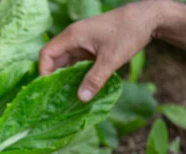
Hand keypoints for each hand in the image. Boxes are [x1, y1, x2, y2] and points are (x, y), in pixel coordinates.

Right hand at [39, 1, 165, 101]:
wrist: (147, 18)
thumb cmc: (128, 33)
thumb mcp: (111, 59)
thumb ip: (95, 79)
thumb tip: (81, 98)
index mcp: (72, 36)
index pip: (47, 54)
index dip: (43, 71)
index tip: (47, 88)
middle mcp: (72, 38)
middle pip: (52, 58)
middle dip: (51, 77)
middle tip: (53, 96)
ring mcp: (80, 42)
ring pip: (63, 61)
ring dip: (62, 76)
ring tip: (62, 95)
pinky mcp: (88, 47)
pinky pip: (74, 62)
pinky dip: (73, 74)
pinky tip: (76, 87)